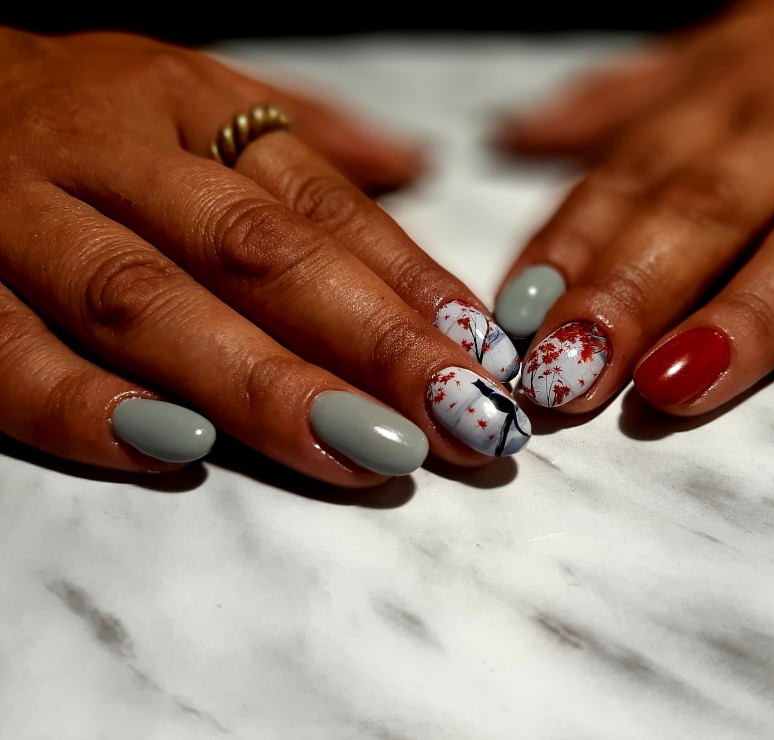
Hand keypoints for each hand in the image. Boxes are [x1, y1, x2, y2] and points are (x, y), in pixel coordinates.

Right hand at [0, 27, 529, 485]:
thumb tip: (418, 163)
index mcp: (185, 104)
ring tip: (366, 450)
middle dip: (368, 342)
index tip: (485, 357)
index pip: (318, 203)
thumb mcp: (186, 88)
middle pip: (254, 253)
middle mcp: (108, 153)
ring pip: (146, 302)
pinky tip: (179, 453)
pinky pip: (5, 352)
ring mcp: (15, 217)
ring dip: (261, 383)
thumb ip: (301, 137)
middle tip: (460, 418)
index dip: (409, 281)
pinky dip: (85, 406)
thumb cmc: (74, 107)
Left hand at [493, 0, 773, 415]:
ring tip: (673, 384)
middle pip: (705, 213)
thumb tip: (517, 136)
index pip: (631, 175)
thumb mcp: (725, 45)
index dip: (569, 247)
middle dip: (629, 297)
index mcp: (728, 95)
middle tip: (568, 373)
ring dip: (740, 317)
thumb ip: (625, 103)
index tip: (516, 319)